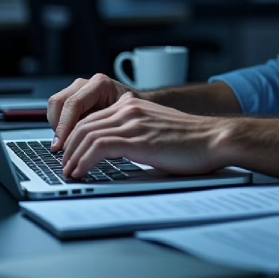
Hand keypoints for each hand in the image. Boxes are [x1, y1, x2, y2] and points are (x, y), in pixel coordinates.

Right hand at [47, 73, 136, 150]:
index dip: (64, 126)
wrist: (136, 106)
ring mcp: (78, 89)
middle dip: (58, 127)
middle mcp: (86, 84)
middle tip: (61, 148)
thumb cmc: (132, 113)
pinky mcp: (73, 98)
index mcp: (100, 84)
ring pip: (55, 106)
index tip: (61, 145)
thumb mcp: (122, 119)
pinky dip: (60, 126)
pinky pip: (58, 111)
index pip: (73, 103)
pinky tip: (71, 137)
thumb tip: (88, 146)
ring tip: (67, 143)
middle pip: (58, 102)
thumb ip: (104, 127)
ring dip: (57, 127)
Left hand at [61, 93, 231, 178]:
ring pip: (86, 135)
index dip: (76, 137)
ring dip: (73, 156)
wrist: (213, 139)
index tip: (71, 153)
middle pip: (84, 124)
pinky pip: (98, 147)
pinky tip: (81, 172)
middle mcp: (130, 109)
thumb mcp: (157, 129)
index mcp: (134, 105)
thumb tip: (116, 152)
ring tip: (70, 172)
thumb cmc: (192, 140)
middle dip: (69, 147)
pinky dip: (83, 161)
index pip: (93, 117)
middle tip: (65, 165)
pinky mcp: (137, 139)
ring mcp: (133, 123)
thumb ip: (136, 132)